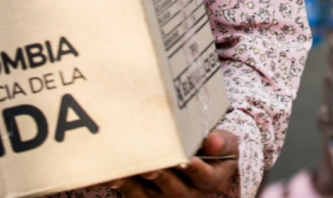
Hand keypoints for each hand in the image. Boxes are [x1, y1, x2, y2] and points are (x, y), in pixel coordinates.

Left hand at [108, 130, 238, 196]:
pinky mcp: (145, 196)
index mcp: (210, 181)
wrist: (200, 157)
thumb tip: (214, 140)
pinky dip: (119, 183)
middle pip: (174, 189)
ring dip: (135, 183)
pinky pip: (131, 193)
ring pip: (149, 194)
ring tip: (124, 172)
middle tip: (152, 166)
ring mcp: (165, 197)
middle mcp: (188, 194)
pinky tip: (107, 175)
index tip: (187, 160)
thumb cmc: (212, 148)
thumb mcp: (226, 144)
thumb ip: (222, 142)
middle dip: (162, 177)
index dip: (196, 170)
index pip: (204, 177)